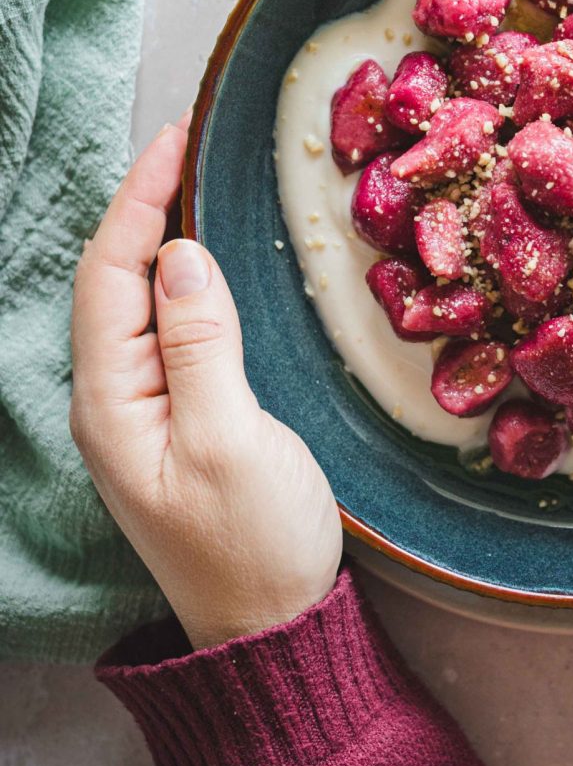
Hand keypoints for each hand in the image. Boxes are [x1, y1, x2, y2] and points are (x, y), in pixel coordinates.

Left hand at [71, 116, 342, 648]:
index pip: (109, 275)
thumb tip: (181, 254)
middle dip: (143, 206)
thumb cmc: (255, 542)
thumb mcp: (232, 440)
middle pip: (113, 282)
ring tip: (195, 182)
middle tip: (188, 144)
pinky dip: (185, 281)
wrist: (270, 626)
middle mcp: (112, 400)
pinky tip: (209, 262)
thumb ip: (201, 345)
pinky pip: (168, 330)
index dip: (137, 201)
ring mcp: (142, 412)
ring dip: (162, 238)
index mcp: (111, 402)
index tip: (174, 139)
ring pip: (140, 303)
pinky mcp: (176, 420)